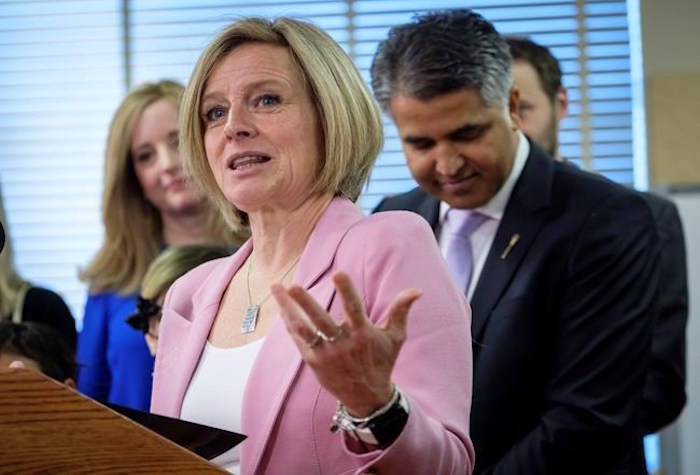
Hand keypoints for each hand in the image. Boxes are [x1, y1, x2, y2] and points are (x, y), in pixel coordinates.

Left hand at [271, 271, 420, 416]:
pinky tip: (281, 305)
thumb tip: (416, 290)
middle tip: (293, 286)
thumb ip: (400, 311)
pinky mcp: (313, 361)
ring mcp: (325, 354)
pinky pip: (298, 338)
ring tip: (277, 287)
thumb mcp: (395, 338)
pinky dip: (289, 322)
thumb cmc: (381, 362)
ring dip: (289, 308)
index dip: (346, 290)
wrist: (367, 397)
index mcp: (363, 335)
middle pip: (321, 320)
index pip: (354, 308)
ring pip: (303, 328)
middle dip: (306, 302)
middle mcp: (342, 344)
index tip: (338, 273)